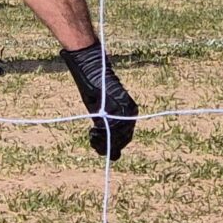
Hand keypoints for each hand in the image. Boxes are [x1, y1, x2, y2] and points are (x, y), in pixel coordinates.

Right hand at [59, 44, 138, 159]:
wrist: (91, 69)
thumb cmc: (93, 88)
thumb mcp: (99, 111)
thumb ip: (106, 128)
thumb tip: (112, 153)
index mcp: (129, 112)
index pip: (125, 138)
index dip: (112, 145)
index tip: (97, 144)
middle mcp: (131, 111)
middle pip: (123, 138)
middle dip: (107, 144)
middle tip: (93, 139)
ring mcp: (126, 108)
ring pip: (118, 134)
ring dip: (103, 139)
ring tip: (92, 135)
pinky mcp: (119, 104)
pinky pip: (113, 126)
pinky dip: (102, 132)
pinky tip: (93, 131)